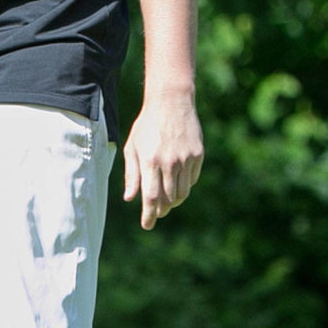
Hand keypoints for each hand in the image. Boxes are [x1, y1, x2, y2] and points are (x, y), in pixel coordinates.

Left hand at [123, 92, 203, 229]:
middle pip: (169, 199)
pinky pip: (192, 180)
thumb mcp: (133, 146)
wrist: (171, 102)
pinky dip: (184, 185)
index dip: (149, 215)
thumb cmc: (147, 125)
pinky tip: (177, 181)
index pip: (151, 197)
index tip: (147, 225)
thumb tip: (129, 198)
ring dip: (174, 201)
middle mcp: (169, 162)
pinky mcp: (198, 155)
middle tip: (157, 212)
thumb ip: (132, 174)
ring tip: (166, 200)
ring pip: (182, 193)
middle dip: (162, 210)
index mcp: (150, 160)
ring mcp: (186, 159)